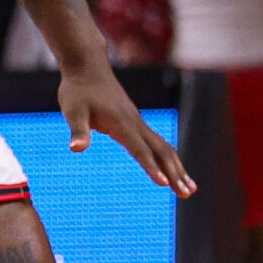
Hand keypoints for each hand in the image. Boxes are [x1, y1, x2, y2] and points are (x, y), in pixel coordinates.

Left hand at [58, 60, 196, 196]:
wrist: (87, 68)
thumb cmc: (78, 91)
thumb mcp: (73, 111)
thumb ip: (78, 131)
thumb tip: (76, 149)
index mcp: (121, 124)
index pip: (140, 150)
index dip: (152, 167)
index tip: (165, 184)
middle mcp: (135, 123)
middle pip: (161, 151)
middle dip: (176, 173)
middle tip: (188, 195)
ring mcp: (138, 123)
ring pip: (164, 148)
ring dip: (178, 169)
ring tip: (190, 189)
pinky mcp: (136, 123)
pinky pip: (157, 144)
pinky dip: (168, 159)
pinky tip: (172, 172)